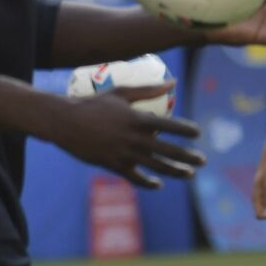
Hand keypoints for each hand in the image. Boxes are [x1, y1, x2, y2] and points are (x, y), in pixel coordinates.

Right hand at [48, 84, 203, 188]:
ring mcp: (124, 153)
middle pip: (169, 151)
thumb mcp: (120, 93)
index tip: (198, 133)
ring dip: (176, 172)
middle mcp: (134, 138)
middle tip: (203, 160)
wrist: (63, 122)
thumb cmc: (93, 104)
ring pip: (157, 167)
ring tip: (190, 174)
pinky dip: (148, 182)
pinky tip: (159, 184)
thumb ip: (148, 89)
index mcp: (137, 119)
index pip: (170, 126)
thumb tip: (173, 81)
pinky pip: (135, 178)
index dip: (186, 130)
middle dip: (188, 157)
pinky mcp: (113, 165)